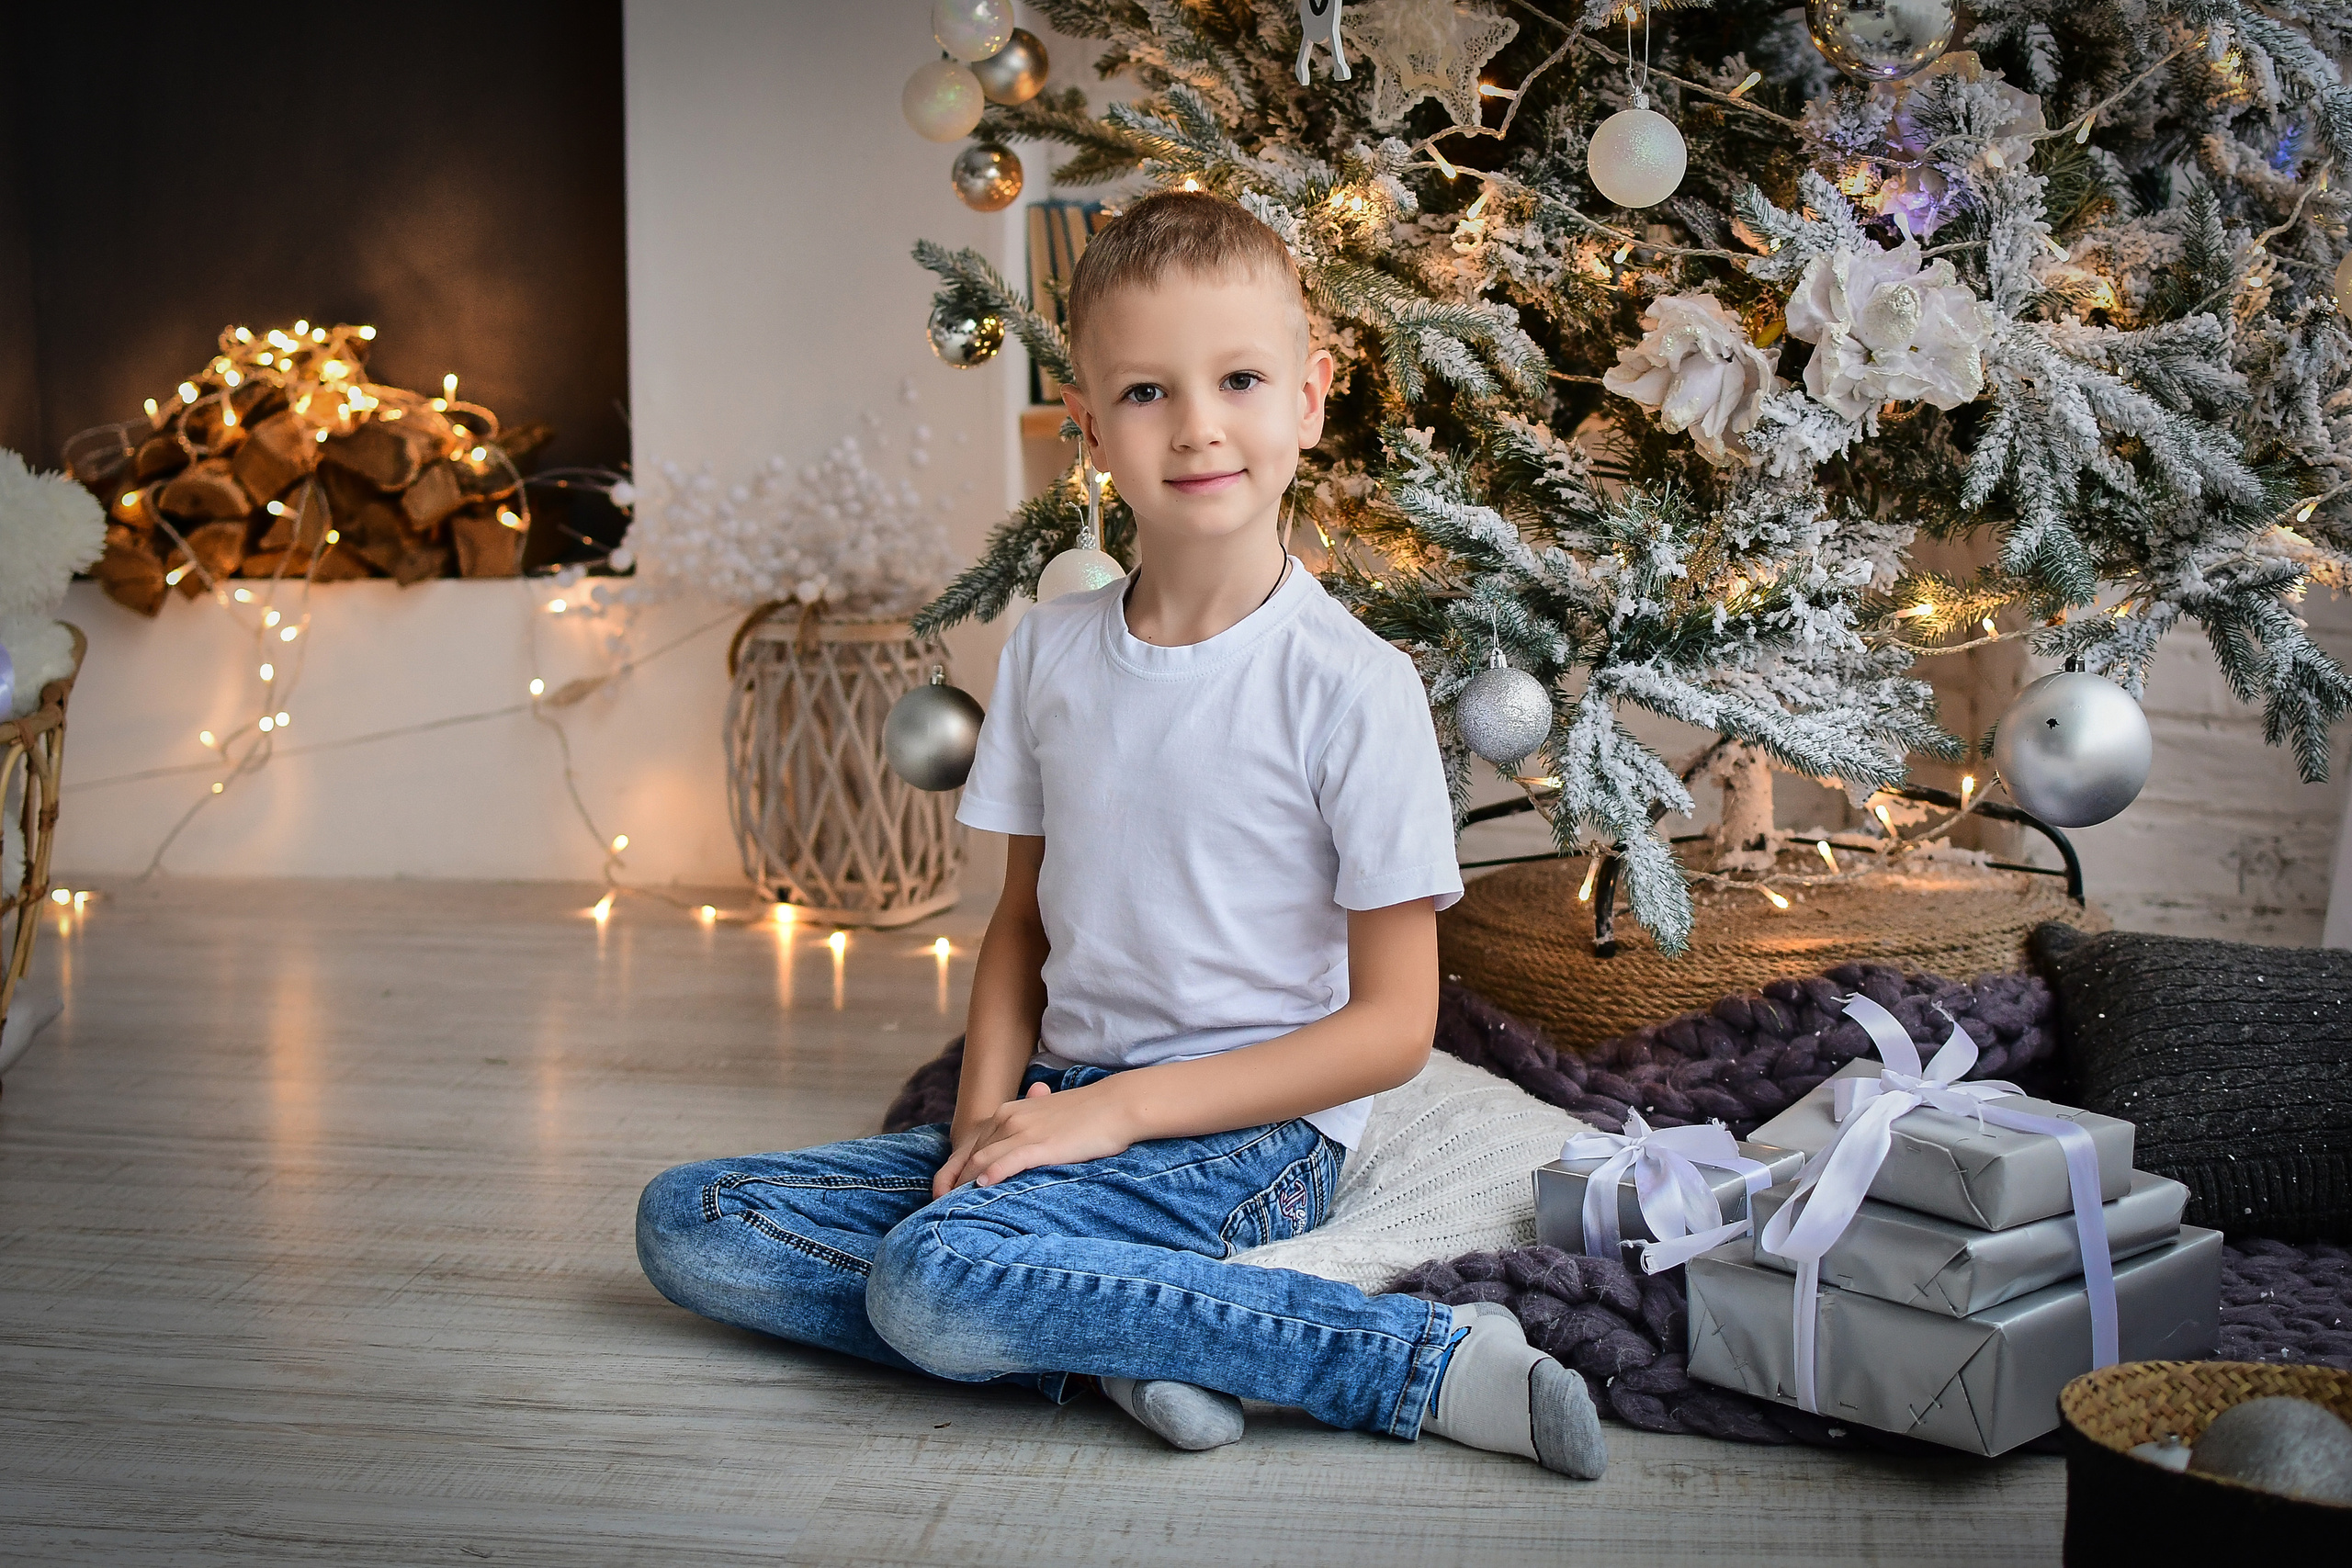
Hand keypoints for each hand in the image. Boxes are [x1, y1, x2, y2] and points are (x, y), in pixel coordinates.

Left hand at [932, 1080, 1136, 1196]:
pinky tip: (982, 1188)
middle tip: (942, 1211)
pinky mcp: (1042, 1145)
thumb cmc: (1086, 1116)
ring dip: (965, 1185)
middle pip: (970, 1156)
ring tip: (954, 1209)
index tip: (943, 1197)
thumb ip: (1026, 1130)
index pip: (968, 1146)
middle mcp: (1009, 1119)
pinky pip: (1009, 1160)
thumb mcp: (1047, 1118)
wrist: (1116, 1106)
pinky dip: (993, 1173)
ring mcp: (1024, 1131)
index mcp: (1007, 1113)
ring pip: (983, 1160)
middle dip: (953, 1184)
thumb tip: (1014, 1152)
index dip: (952, 1173)